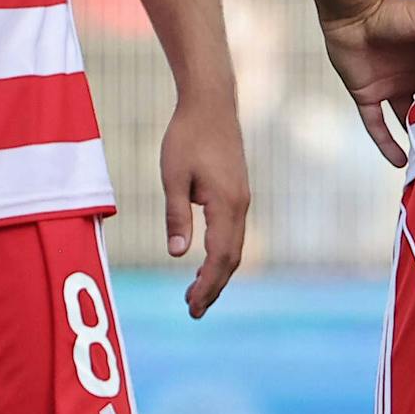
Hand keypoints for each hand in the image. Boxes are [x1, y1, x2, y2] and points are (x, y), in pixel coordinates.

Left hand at [161, 94, 249, 318]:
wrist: (211, 102)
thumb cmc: (187, 136)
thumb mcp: (173, 177)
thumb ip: (176, 216)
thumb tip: (178, 255)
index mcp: (226, 204)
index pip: (220, 257)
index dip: (207, 286)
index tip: (191, 307)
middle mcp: (240, 204)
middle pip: (232, 258)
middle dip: (214, 286)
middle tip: (193, 311)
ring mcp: (241, 197)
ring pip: (235, 246)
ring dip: (218, 272)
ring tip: (196, 293)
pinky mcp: (237, 191)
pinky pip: (233, 232)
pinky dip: (221, 253)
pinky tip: (205, 259)